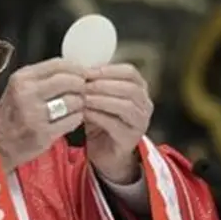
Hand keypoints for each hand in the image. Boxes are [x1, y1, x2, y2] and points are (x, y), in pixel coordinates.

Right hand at [0, 57, 84, 171]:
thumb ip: (42, 77)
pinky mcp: (43, 134)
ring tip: (73, 108)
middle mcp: (26, 94)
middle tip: (80, 92)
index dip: (76, 68)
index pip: (58, 64)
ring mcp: (35, 115)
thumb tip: (74, 70)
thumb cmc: (10, 116)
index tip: (82, 74)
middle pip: (70, 81)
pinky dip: (76, 119)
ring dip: (79, 104)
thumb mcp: (18, 88)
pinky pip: (73, 120)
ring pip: (74, 101)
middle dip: (80, 86)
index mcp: (21, 79)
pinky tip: (69, 120)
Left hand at [83, 64, 152, 183]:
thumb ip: (92, 84)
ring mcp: (141, 122)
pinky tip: (84, 114)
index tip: (86, 71)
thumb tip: (76, 67)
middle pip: (130, 88)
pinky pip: (117, 124)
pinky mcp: (131, 138)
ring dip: (101, 100)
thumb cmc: (99, 121)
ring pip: (126, 106)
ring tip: (82, 99)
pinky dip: (99, 117)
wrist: (104, 152)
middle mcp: (145, 104)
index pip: (130, 72)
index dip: (107, 70)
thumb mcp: (96, 98)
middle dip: (103, 85)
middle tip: (82, 85)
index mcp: (138, 89)